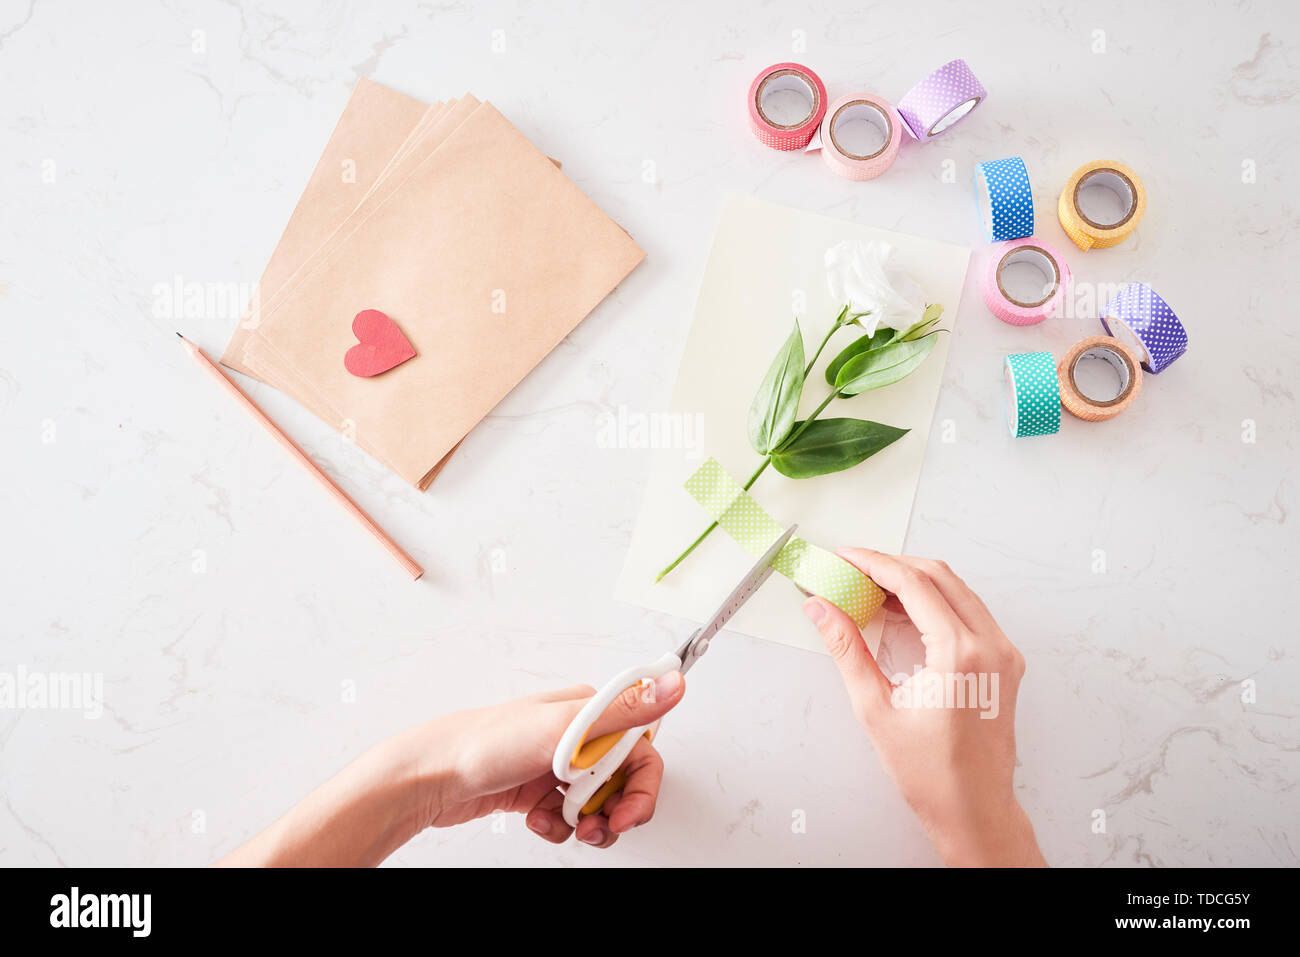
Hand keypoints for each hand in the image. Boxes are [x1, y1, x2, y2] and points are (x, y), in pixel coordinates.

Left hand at [418, 672, 684, 847]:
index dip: (642, 785)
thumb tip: (673, 683)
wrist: (432, 776)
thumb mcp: (564, 727)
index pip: (642, 748)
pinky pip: (567, 816)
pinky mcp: (538, 789)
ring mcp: (557, 764)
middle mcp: (577, 735)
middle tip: (595, 827)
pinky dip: (557, 826)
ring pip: (597, 803)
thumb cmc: (487, 743)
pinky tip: (537, 819)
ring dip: (586, 823)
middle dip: (614, 811)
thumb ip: (625, 710)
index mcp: (590, 711)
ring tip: (563, 825)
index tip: (628, 812)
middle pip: (623, 781)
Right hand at [802, 549, 1043, 866]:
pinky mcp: (1005, 661)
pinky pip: (969, 612)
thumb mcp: (876, 708)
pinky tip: (903, 614)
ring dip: (915, 581)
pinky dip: (935, 602)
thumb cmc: (931, 774)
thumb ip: (847, 649)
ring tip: (872, 589)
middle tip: (854, 569)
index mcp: (961, 654)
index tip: (846, 557)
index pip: (914, 583)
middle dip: (893, 565)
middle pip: (939, 576)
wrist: (974, 810)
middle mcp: (991, 646)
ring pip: (957, 590)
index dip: (874, 563)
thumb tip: (822, 609)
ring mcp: (1003, 653)